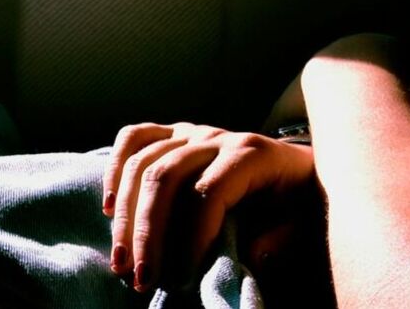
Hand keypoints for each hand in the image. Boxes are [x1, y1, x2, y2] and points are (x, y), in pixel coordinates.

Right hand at [103, 121, 316, 293]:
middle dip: (147, 233)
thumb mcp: (302, 222)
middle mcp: (216, 137)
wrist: (300, 167)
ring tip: (121, 261)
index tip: (183, 279)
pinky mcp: (172, 132)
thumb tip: (238, 255)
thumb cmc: (298, 200)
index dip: (192, 238)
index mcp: (251, 154)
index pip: (208, 193)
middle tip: (140, 278)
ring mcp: (191, 131)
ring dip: (125, 216)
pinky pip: (133, 138)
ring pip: (142, 163)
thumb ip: (277, 238)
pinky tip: (107, 207)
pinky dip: (114, 169)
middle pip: (165, 177)